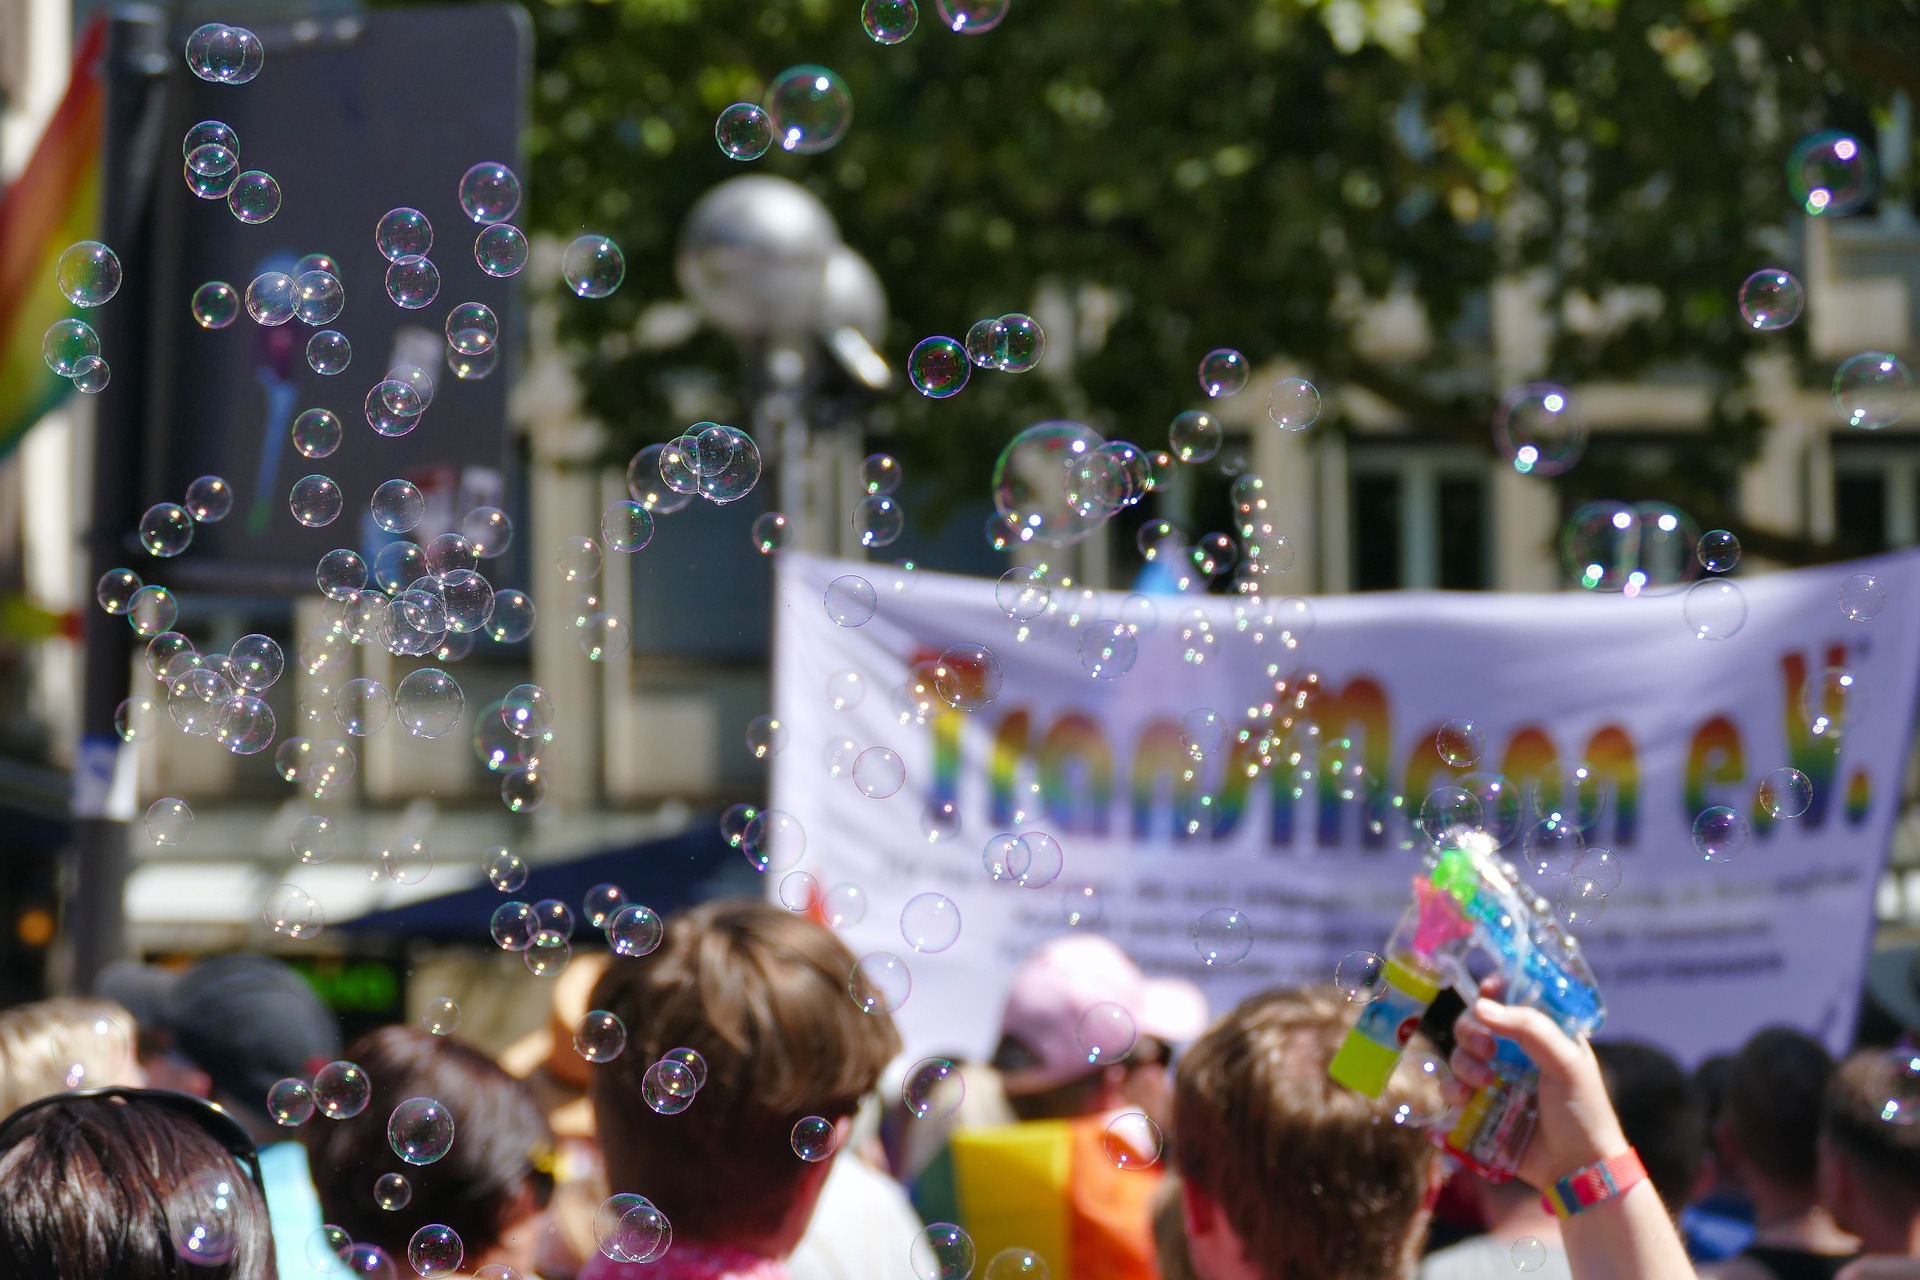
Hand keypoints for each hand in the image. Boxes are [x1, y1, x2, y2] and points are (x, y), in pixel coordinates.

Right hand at [1448, 977, 1627, 1192]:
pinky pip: (1452, 1087)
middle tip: (1486, 1048)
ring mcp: (1496, 1079)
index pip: (1512, 999)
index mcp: (1542, 1035)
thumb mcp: (1566, 1062)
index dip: (1494, 991)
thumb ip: (1530, 1028)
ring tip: (1482, 1082)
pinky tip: (1463, 1098)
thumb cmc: (1582, 1111)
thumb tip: (1480, 1006)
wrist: (1577, 1169)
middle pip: (1476, 1024)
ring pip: (1460, 1054)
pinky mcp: (1480, 1107)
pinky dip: (1451, 1088)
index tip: (1485, 991)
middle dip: (1472, 1031)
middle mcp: (1515, 1052)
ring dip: (1463, 1062)